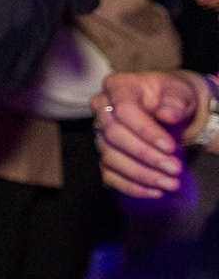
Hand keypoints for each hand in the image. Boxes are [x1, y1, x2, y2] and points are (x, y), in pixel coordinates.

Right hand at [90, 70, 200, 197]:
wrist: (168, 108)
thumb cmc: (171, 97)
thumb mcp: (178, 92)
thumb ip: (174, 100)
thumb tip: (167, 114)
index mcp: (118, 87)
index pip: (124, 110)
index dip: (145, 131)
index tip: (171, 147)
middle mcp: (102, 109)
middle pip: (114, 135)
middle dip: (145, 156)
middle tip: (174, 168)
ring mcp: (100, 133)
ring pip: (110, 157)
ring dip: (141, 174)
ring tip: (169, 183)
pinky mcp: (105, 154)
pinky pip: (109, 174)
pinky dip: (131, 186)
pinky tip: (154, 191)